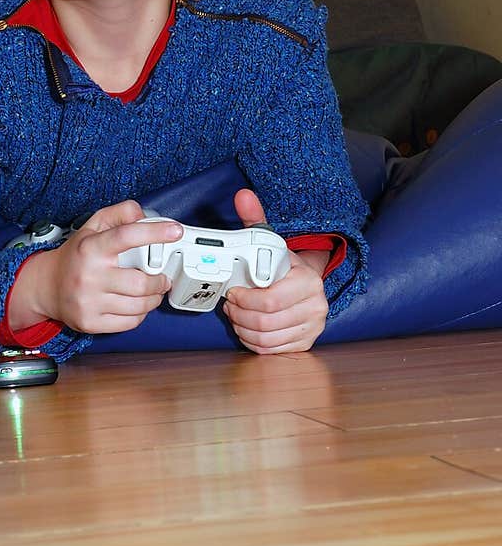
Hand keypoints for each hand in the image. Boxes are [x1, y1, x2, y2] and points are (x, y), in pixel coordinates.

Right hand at [8, 200, 182, 334]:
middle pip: (141, 283)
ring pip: (139, 305)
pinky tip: (136, 305)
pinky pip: (130, 322)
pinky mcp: (91, 323)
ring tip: (152, 291)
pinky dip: (140, 313)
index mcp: (91, 248)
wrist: (46, 287)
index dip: (155, 232)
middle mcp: (89, 276)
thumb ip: (119, 214)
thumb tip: (144, 216)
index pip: (126, 236)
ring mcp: (89, 302)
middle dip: (160, 281)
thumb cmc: (76, 256)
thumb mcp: (92, 227)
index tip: (174, 230)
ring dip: (154, 298)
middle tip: (162, 277)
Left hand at [223, 189, 328, 353]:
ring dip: (242, 328)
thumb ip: (255, 219)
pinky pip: (270, 350)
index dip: (242, 300)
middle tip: (230, 305)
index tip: (231, 293)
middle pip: (264, 322)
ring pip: (265, 339)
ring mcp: (312, 327)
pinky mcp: (305, 343)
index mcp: (307, 281)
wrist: (306, 283)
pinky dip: (252, 341)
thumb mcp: (270, 241)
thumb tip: (243, 196)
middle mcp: (315, 306)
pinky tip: (248, 328)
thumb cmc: (283, 265)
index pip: (268, 301)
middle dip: (239, 315)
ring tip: (237, 315)